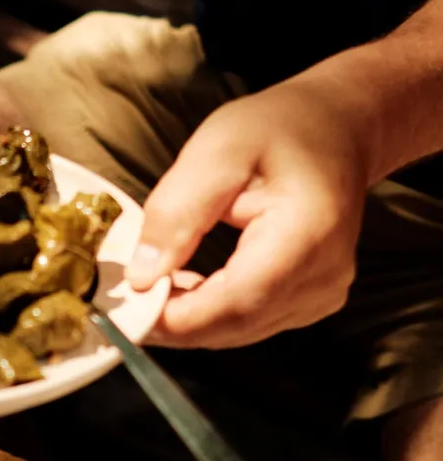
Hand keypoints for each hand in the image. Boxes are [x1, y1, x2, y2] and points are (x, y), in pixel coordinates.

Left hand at [127, 77, 370, 348]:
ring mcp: (321, 296)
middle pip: (233, 326)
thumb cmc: (279, 128)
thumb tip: (140, 277)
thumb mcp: (217, 149)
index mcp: (307, 235)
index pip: (233, 303)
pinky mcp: (312, 304)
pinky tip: (185, 287)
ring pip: (237, 332)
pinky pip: (248, 324)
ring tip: (153, 286)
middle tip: (126, 301)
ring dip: (189, 320)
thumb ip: (177, 212)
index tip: (125, 310)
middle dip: (174, 322)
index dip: (175, 318)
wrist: (335, 128)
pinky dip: (210, 315)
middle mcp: (323, 277)